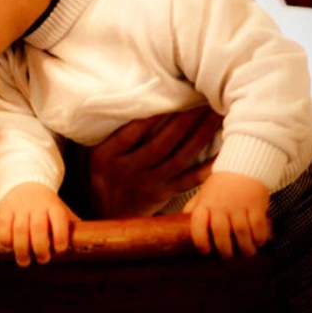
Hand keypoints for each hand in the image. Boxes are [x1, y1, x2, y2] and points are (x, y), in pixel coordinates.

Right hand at [0, 182, 78, 266]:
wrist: (24, 184)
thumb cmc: (46, 206)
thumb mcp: (59, 210)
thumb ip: (71, 226)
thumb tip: (88, 246)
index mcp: (54, 206)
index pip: (59, 218)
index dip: (60, 235)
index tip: (60, 249)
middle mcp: (37, 205)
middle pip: (38, 227)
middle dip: (40, 247)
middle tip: (42, 260)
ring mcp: (20, 207)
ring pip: (20, 229)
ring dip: (22, 249)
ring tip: (24, 261)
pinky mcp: (5, 209)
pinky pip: (3, 225)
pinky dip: (6, 239)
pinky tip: (9, 248)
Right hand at [80, 106, 222, 217]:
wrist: (104, 215)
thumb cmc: (97, 174)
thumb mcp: (87, 153)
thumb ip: (100, 131)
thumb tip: (115, 98)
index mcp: (105, 157)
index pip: (130, 133)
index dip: (151, 117)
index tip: (169, 97)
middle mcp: (128, 170)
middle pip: (161, 143)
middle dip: (184, 120)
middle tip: (202, 99)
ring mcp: (148, 184)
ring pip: (179, 158)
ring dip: (200, 135)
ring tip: (215, 115)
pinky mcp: (164, 193)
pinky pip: (190, 180)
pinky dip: (208, 167)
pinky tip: (224, 152)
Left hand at [183, 172, 270, 257]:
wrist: (243, 167)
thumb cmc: (221, 185)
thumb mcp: (203, 194)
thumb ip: (194, 208)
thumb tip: (179, 222)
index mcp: (205, 203)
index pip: (197, 224)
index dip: (200, 240)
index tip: (205, 251)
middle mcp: (220, 205)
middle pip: (221, 232)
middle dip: (225, 249)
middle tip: (228, 255)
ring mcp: (239, 205)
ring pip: (241, 232)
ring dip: (245, 247)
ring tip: (246, 252)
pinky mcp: (256, 205)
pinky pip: (258, 227)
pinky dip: (259, 238)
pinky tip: (258, 242)